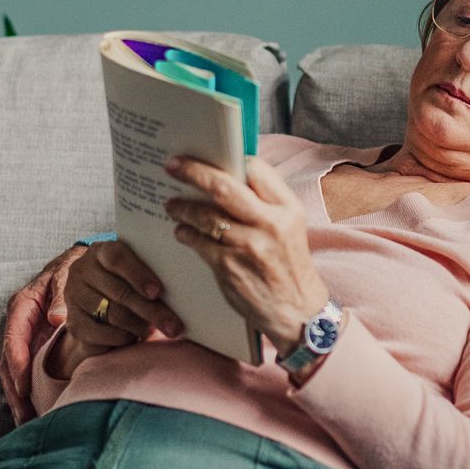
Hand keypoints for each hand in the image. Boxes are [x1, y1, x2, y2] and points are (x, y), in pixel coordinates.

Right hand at [0, 244, 85, 424]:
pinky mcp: (36, 344)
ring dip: (19, 396)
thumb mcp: (65, 273)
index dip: (17, 365)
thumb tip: (55, 318)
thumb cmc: (71, 266)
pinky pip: (28, 369)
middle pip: (9, 362)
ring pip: (15, 370)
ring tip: (28, 420)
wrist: (78, 262)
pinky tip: (37, 408)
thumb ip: (60, 293)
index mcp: (22, 306)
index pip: (13, 340)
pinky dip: (30, 390)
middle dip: (14, 390)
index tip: (23, 388)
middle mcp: (19, 323)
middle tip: (24, 416)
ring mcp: (26, 335)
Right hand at [56, 240, 186, 376]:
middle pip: (119, 292)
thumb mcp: (137, 274)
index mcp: (101, 251)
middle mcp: (82, 270)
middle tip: (174, 326)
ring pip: (113, 314)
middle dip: (151, 311)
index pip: (117, 258)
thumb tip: (182, 289)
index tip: (158, 292)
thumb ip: (151, 276)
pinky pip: (103, 334)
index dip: (139, 275)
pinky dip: (123, 338)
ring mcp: (74, 296)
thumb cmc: (129, 286)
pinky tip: (134, 337)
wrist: (98, 308)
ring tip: (154, 330)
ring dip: (139, 326)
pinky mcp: (73, 322)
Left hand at [164, 155, 329, 357]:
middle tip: (173, 165)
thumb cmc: (289, 266)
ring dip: (183, 207)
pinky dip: (186, 234)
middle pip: (224, 188)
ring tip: (172, 205)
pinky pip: (198, 242)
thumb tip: (232, 176)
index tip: (208, 156)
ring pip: (205, 215)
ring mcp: (249, 246)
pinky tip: (182, 232)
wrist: (297, 312)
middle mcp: (270, 224)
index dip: (230, 160)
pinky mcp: (229, 267)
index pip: (256, 170)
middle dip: (194, 172)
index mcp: (288, 209)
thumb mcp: (290, 227)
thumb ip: (267, 202)